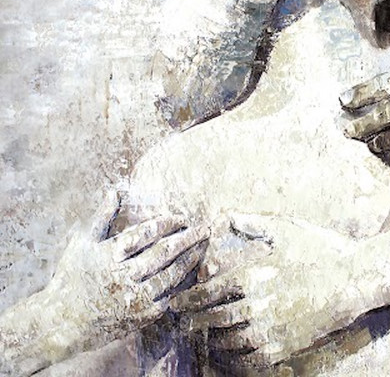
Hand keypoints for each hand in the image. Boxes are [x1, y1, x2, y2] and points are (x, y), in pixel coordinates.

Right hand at [47, 193, 208, 349]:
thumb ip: (103, 217)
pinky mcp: (140, 316)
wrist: (61, 322)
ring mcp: (134, 297)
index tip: (181, 217)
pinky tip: (192, 272)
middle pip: (164, 252)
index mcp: (111, 255)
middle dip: (187, 238)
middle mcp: (124, 275)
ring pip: (170, 275)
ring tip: (202, 247)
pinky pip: (168, 296)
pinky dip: (182, 284)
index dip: (167, 223)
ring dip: (189, 259)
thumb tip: (114, 190)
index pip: (147, 233)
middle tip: (204, 228)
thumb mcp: (83, 243)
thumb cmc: (72, 277)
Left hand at [171, 214, 360, 367]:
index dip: (190, 299)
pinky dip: (237, 360)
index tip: (178, 302)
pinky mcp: (286, 345)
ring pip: (230, 342)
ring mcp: (271, 329)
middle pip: (215, 319)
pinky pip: (252, 360)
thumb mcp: (286, 230)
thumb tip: (227, 214)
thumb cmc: (320, 250)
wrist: (354, 278)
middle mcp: (257, 306)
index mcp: (253, 276)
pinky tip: (234, 355)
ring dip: (215, 340)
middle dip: (196, 321)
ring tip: (209, 337)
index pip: (209, 292)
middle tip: (185, 323)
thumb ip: (253, 223)